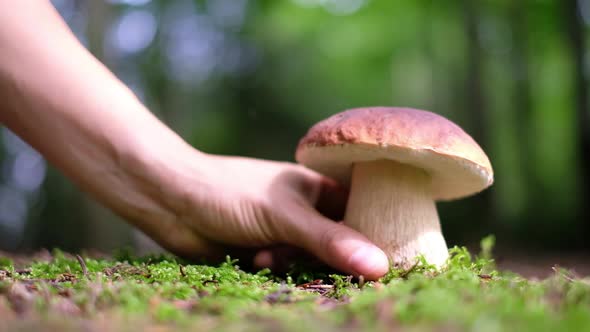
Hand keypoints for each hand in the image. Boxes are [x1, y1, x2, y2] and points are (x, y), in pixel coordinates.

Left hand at [138, 153, 388, 279]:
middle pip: (342, 244)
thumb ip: (331, 240)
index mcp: (321, 188)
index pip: (365, 213)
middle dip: (330, 258)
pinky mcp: (267, 253)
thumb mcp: (285, 216)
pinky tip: (256, 260)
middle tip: (313, 263)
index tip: (382, 262)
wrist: (172, 201)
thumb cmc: (230, 192)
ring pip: (314, 262)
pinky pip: (288, 271)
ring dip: (294, 264)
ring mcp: (288, 233)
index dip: (375, 236)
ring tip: (267, 255)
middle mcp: (309, 211)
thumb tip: (382, 266)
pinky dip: (276, 269)